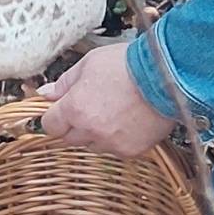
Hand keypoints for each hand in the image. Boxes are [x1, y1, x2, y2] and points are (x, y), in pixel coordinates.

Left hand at [40, 42, 177, 156]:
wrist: (167, 76)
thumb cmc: (129, 64)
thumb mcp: (90, 63)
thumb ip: (64, 83)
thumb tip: (45, 94)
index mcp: (74, 108)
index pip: (49, 125)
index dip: (54, 116)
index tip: (61, 110)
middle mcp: (90, 130)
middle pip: (69, 138)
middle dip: (75, 124)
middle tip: (92, 106)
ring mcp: (111, 143)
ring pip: (92, 145)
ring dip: (96, 133)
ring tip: (114, 111)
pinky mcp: (130, 151)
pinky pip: (115, 149)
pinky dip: (118, 139)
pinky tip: (128, 120)